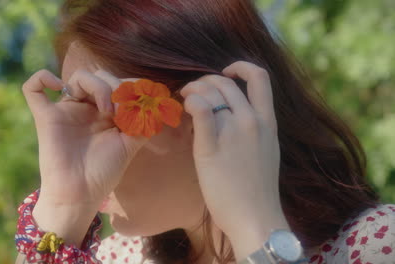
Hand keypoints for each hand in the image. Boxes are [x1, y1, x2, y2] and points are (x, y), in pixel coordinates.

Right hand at [22, 69, 148, 205]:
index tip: (140, 105)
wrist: (81, 195)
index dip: (131, 87)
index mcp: (105, 112)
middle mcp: (86, 107)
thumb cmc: (104, 172)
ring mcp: (66, 110)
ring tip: (108, 110)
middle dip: (117, 88)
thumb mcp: (130, 145)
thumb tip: (151, 102)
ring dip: (99, 86)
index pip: (117, 83)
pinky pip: (33, 88)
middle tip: (123, 113)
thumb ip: (141, 122)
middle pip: (101, 76)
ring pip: (80, 77)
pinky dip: (41, 78)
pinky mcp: (46, 117)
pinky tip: (56, 86)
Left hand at [179, 61, 288, 252]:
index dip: (240, 67)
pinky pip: (199, 109)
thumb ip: (253, 131)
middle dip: (204, 81)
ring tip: (183, 100)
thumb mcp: (266, 152)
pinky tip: (183, 110)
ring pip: (209, 91)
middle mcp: (252, 121)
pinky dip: (189, 102)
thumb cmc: (258, 191)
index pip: (260, 76)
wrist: (256, 218)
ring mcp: (233, 132)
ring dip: (192, 90)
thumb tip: (231, 118)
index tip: (225, 73)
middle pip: (225, 82)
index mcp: (268, 122)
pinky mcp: (212, 146)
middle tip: (192, 93)